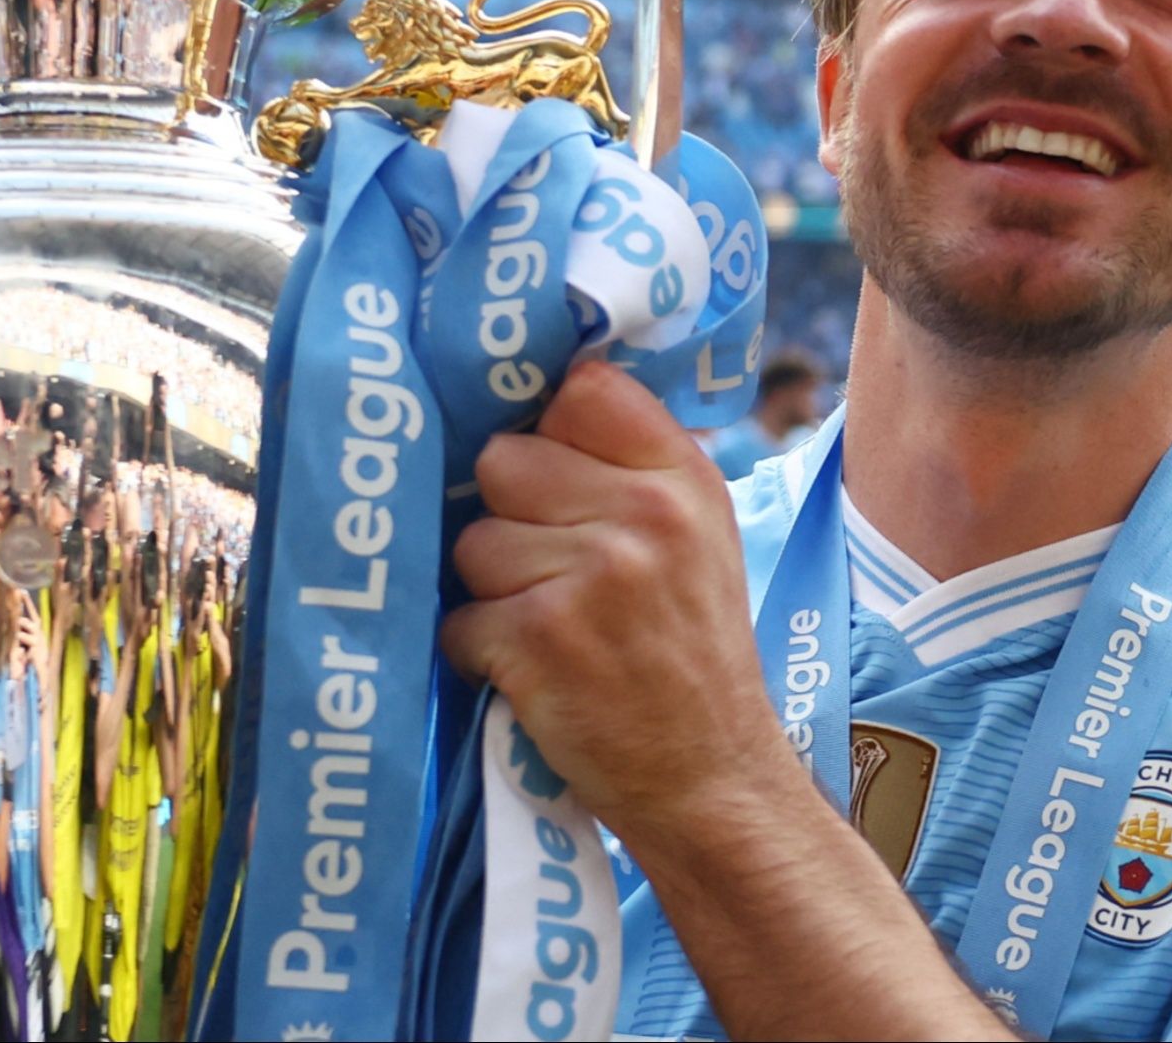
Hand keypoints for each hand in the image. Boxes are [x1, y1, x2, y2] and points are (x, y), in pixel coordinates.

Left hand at [440, 362, 796, 849]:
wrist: (712, 781)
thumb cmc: (694, 657)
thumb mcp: (702, 541)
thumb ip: (637, 471)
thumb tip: (545, 406)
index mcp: (684, 481)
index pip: (583, 391)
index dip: (551, 431)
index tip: (557, 474)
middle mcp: (643, 516)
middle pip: (506, 460)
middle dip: (512, 518)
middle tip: (554, 574)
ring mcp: (589, 577)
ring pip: (473, 542)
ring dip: (493, 592)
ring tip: (550, 632)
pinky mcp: (537, 640)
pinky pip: (460, 619)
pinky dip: (481, 655)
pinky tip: (532, 675)